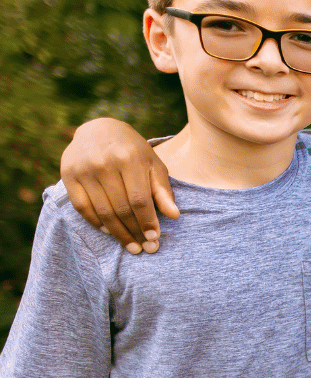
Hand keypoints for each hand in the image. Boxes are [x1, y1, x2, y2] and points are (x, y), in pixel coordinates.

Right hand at [61, 119, 177, 253]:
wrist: (98, 129)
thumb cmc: (132, 150)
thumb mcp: (153, 164)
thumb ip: (162, 190)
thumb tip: (174, 216)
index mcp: (129, 159)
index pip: (140, 200)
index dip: (148, 222)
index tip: (155, 239)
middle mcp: (104, 163)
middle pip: (121, 209)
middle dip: (135, 232)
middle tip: (145, 248)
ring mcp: (83, 169)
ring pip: (102, 211)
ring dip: (118, 233)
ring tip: (131, 246)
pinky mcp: (68, 175)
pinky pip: (82, 207)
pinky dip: (96, 223)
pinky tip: (109, 231)